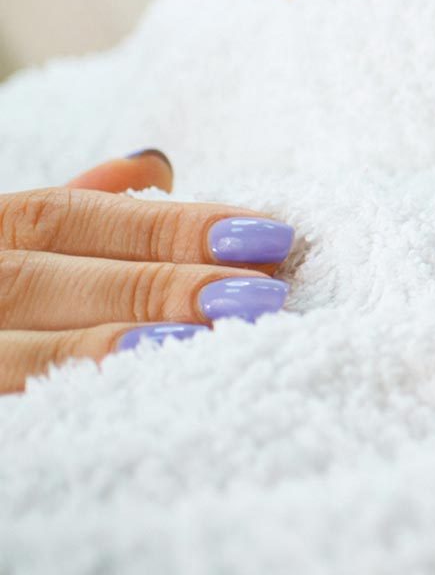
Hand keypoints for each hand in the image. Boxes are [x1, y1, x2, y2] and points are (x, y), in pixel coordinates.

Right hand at [0, 150, 294, 391]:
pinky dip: (58, 408)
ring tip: (201, 342)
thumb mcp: (5, 239)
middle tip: (260, 294)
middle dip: (154, 283)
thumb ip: (71, 212)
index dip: (166, 224)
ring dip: (108, 346)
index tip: (268, 234)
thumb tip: (153, 163)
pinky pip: (4, 412)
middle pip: (43, 279)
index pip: (69, 217)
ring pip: (15, 354)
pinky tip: (120, 408)